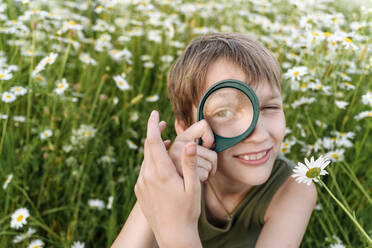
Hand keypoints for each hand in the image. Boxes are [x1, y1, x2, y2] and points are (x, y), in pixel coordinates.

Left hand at [134, 110, 201, 247]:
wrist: (173, 235)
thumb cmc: (187, 212)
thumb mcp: (193, 188)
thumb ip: (189, 164)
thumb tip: (189, 143)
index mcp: (161, 173)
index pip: (153, 141)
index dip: (153, 124)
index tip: (154, 112)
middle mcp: (147, 177)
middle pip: (147, 147)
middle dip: (153, 132)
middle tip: (161, 121)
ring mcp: (141, 184)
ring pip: (145, 159)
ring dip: (153, 148)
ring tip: (165, 141)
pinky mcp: (140, 191)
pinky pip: (144, 170)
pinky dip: (151, 160)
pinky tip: (161, 162)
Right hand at [169, 119, 217, 181]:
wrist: (176, 191)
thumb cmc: (190, 169)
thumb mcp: (190, 150)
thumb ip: (198, 140)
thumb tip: (210, 127)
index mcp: (180, 138)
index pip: (204, 125)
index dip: (209, 138)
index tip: (203, 146)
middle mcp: (176, 146)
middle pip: (212, 153)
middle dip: (211, 163)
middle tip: (201, 165)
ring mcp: (178, 161)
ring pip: (210, 165)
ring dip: (207, 172)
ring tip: (196, 173)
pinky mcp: (181, 175)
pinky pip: (205, 175)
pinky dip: (203, 179)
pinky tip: (194, 179)